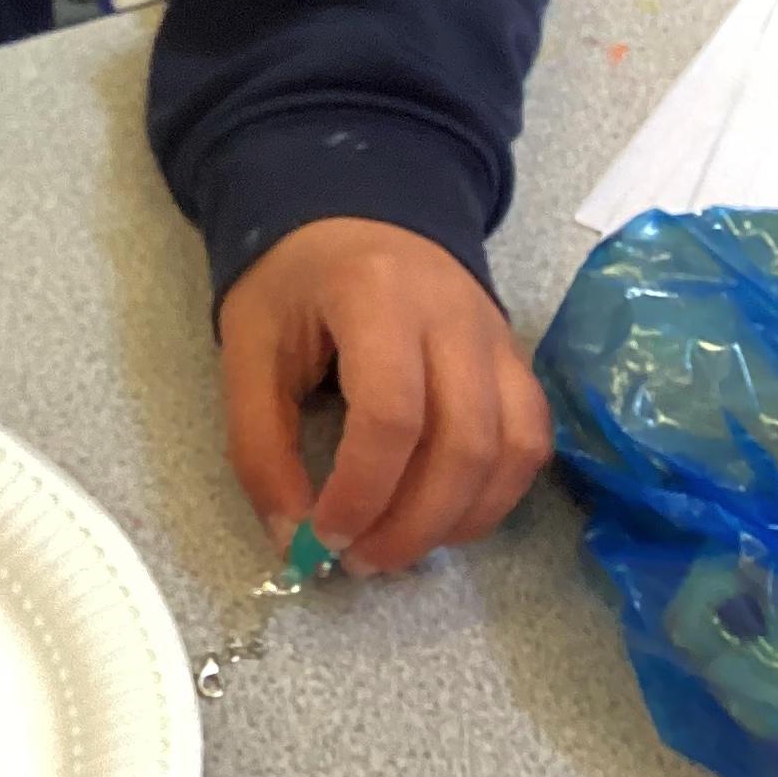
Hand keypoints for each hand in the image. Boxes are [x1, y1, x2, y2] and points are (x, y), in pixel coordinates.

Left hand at [216, 217, 551, 574]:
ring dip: (461, 520)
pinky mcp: (517, 360)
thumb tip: (293, 541)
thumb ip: (259, 445)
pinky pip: (529, 441)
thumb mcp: (248, 349)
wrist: (353, 214)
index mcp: (377, 296)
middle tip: (361, 562)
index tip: (323, 537)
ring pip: (511, 449)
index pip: (391, 413)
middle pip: (464, 442)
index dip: (361, 492)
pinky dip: (495, 496)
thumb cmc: (293, 281)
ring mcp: (497, 337)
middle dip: (414, 524)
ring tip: (398, 547)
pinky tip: (445, 519)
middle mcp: (454, 315)